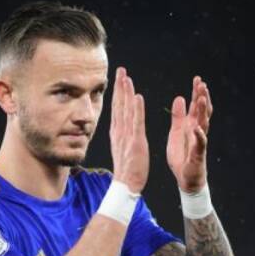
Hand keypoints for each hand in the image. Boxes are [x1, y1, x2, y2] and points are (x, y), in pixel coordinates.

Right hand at [109, 67, 148, 193]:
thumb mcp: (122, 148)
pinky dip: (136, 109)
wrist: (126, 184)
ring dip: (126, 93)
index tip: (119, 79)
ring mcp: (127, 136)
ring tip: (126, 77)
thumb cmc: (127, 169)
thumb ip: (121, 135)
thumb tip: (120, 126)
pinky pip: (136, 123)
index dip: (118, 92)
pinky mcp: (135, 142)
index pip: (118, 108)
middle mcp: (120, 131)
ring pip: (126, 110)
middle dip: (120, 87)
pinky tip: (137, 97)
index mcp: (118, 132)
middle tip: (121, 70)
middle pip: (119, 105)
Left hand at [166, 76, 213, 192]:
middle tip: (202, 84)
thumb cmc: (182, 155)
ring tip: (202, 99)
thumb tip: (180, 98)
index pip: (197, 106)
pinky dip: (200, 135)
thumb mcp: (176, 132)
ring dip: (203, 111)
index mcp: (192, 125)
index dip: (197, 93)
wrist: (186, 177)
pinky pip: (200, 143)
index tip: (197, 79)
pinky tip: (197, 128)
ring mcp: (200, 141)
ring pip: (204, 123)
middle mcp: (198, 131)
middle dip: (203, 97)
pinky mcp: (198, 154)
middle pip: (203, 111)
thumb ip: (178, 116)